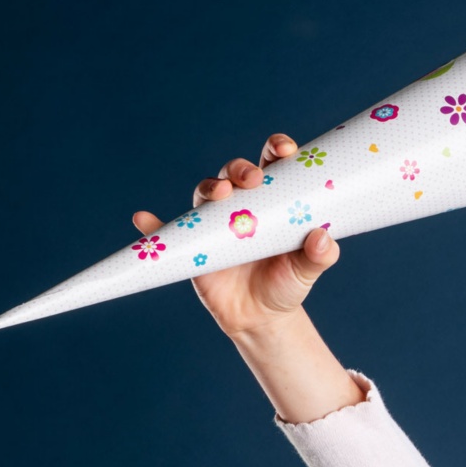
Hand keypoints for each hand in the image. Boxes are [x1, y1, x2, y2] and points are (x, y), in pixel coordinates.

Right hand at [131, 133, 340, 339]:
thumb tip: (323, 239)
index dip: (276, 149)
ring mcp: (213, 223)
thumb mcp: (307, 271)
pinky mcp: (191, 245)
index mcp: (271, 200)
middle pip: (234, 173)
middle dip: (240, 168)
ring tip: (221, 194)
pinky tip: (143, 219)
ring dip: (210, 188)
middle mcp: (239, 205)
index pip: (271, 164)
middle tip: (252, 179)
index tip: (284, 150)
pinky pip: (165, 232)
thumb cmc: (287, 284)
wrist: (261, 317)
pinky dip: (151, 225)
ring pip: (205, 194)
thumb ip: (320, 256)